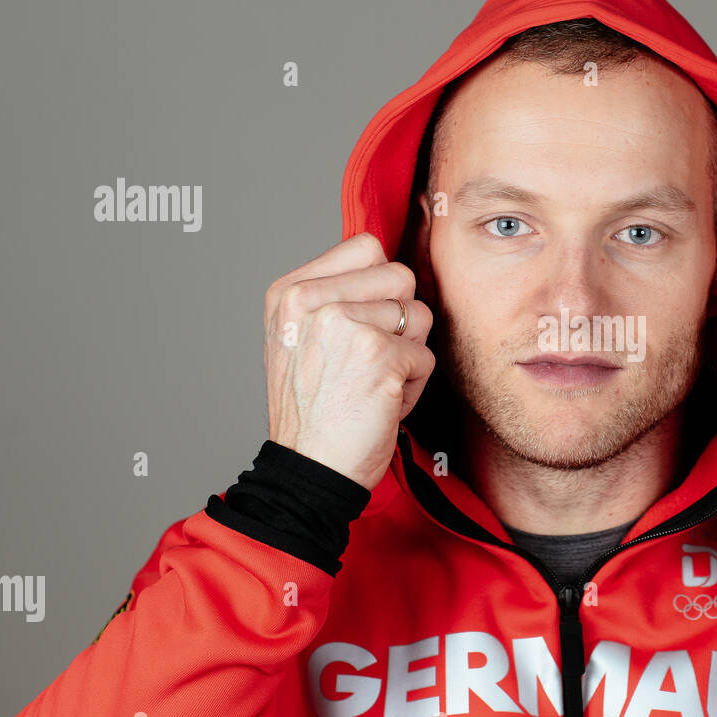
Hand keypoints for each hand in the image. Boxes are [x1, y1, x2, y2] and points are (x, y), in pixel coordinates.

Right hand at [263, 231, 434, 490]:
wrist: (309, 469)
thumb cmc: (312, 412)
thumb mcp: (297, 339)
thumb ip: (332, 294)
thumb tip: (382, 260)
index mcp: (290, 292)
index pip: (367, 246)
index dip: (380, 286)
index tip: (364, 322)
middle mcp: (312, 301)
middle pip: (401, 276)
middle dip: (399, 321)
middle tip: (368, 359)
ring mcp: (345, 324)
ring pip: (419, 315)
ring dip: (408, 354)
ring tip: (372, 381)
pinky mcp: (379, 355)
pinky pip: (426, 355)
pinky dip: (413, 386)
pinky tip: (381, 403)